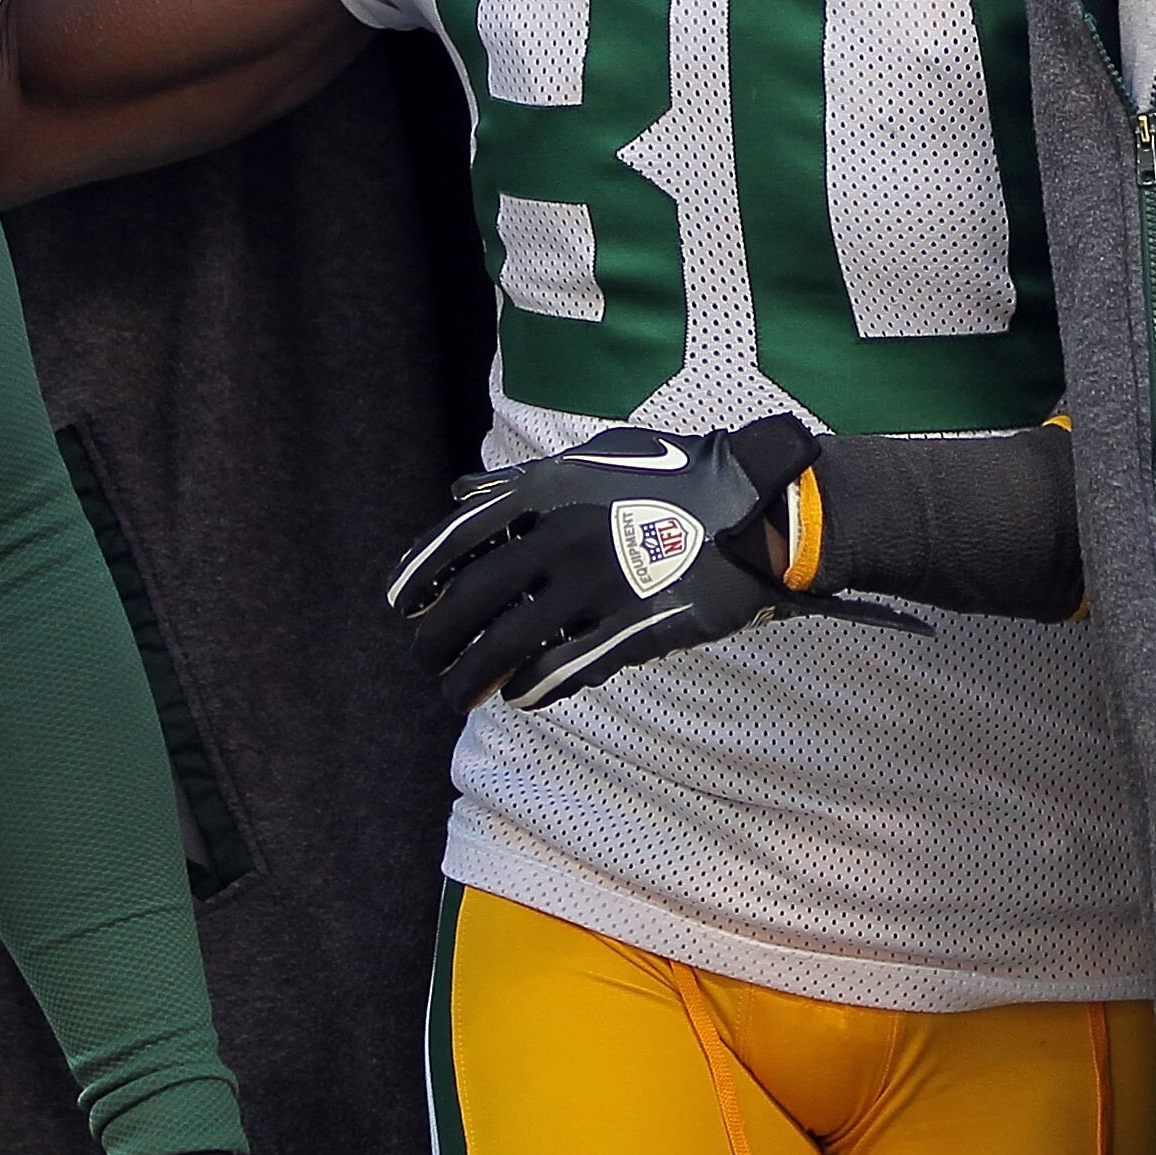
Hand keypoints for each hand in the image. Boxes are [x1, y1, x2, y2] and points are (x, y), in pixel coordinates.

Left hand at [389, 415, 903, 711]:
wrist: (756, 509)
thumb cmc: (674, 476)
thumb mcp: (595, 457)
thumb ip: (526, 480)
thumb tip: (460, 493)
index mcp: (549, 490)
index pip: (458, 537)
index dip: (418, 574)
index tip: (398, 605)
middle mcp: (562, 537)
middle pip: (473, 600)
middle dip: (436, 638)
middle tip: (424, 659)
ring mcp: (596, 587)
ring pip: (509, 645)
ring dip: (471, 677)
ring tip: (456, 694)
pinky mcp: (632, 628)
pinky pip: (564, 667)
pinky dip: (531, 687)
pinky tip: (518, 696)